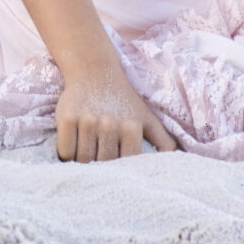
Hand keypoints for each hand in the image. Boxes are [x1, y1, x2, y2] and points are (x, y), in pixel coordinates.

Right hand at [54, 66, 178, 161]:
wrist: (94, 71)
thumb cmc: (123, 100)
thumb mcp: (147, 117)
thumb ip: (163, 141)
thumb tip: (178, 162)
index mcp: (131, 126)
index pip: (127, 163)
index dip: (122, 172)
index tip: (117, 172)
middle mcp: (109, 124)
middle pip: (102, 164)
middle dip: (100, 169)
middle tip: (98, 166)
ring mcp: (86, 120)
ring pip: (82, 160)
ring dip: (82, 163)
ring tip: (87, 155)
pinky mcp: (66, 117)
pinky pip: (65, 151)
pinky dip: (67, 155)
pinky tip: (73, 147)